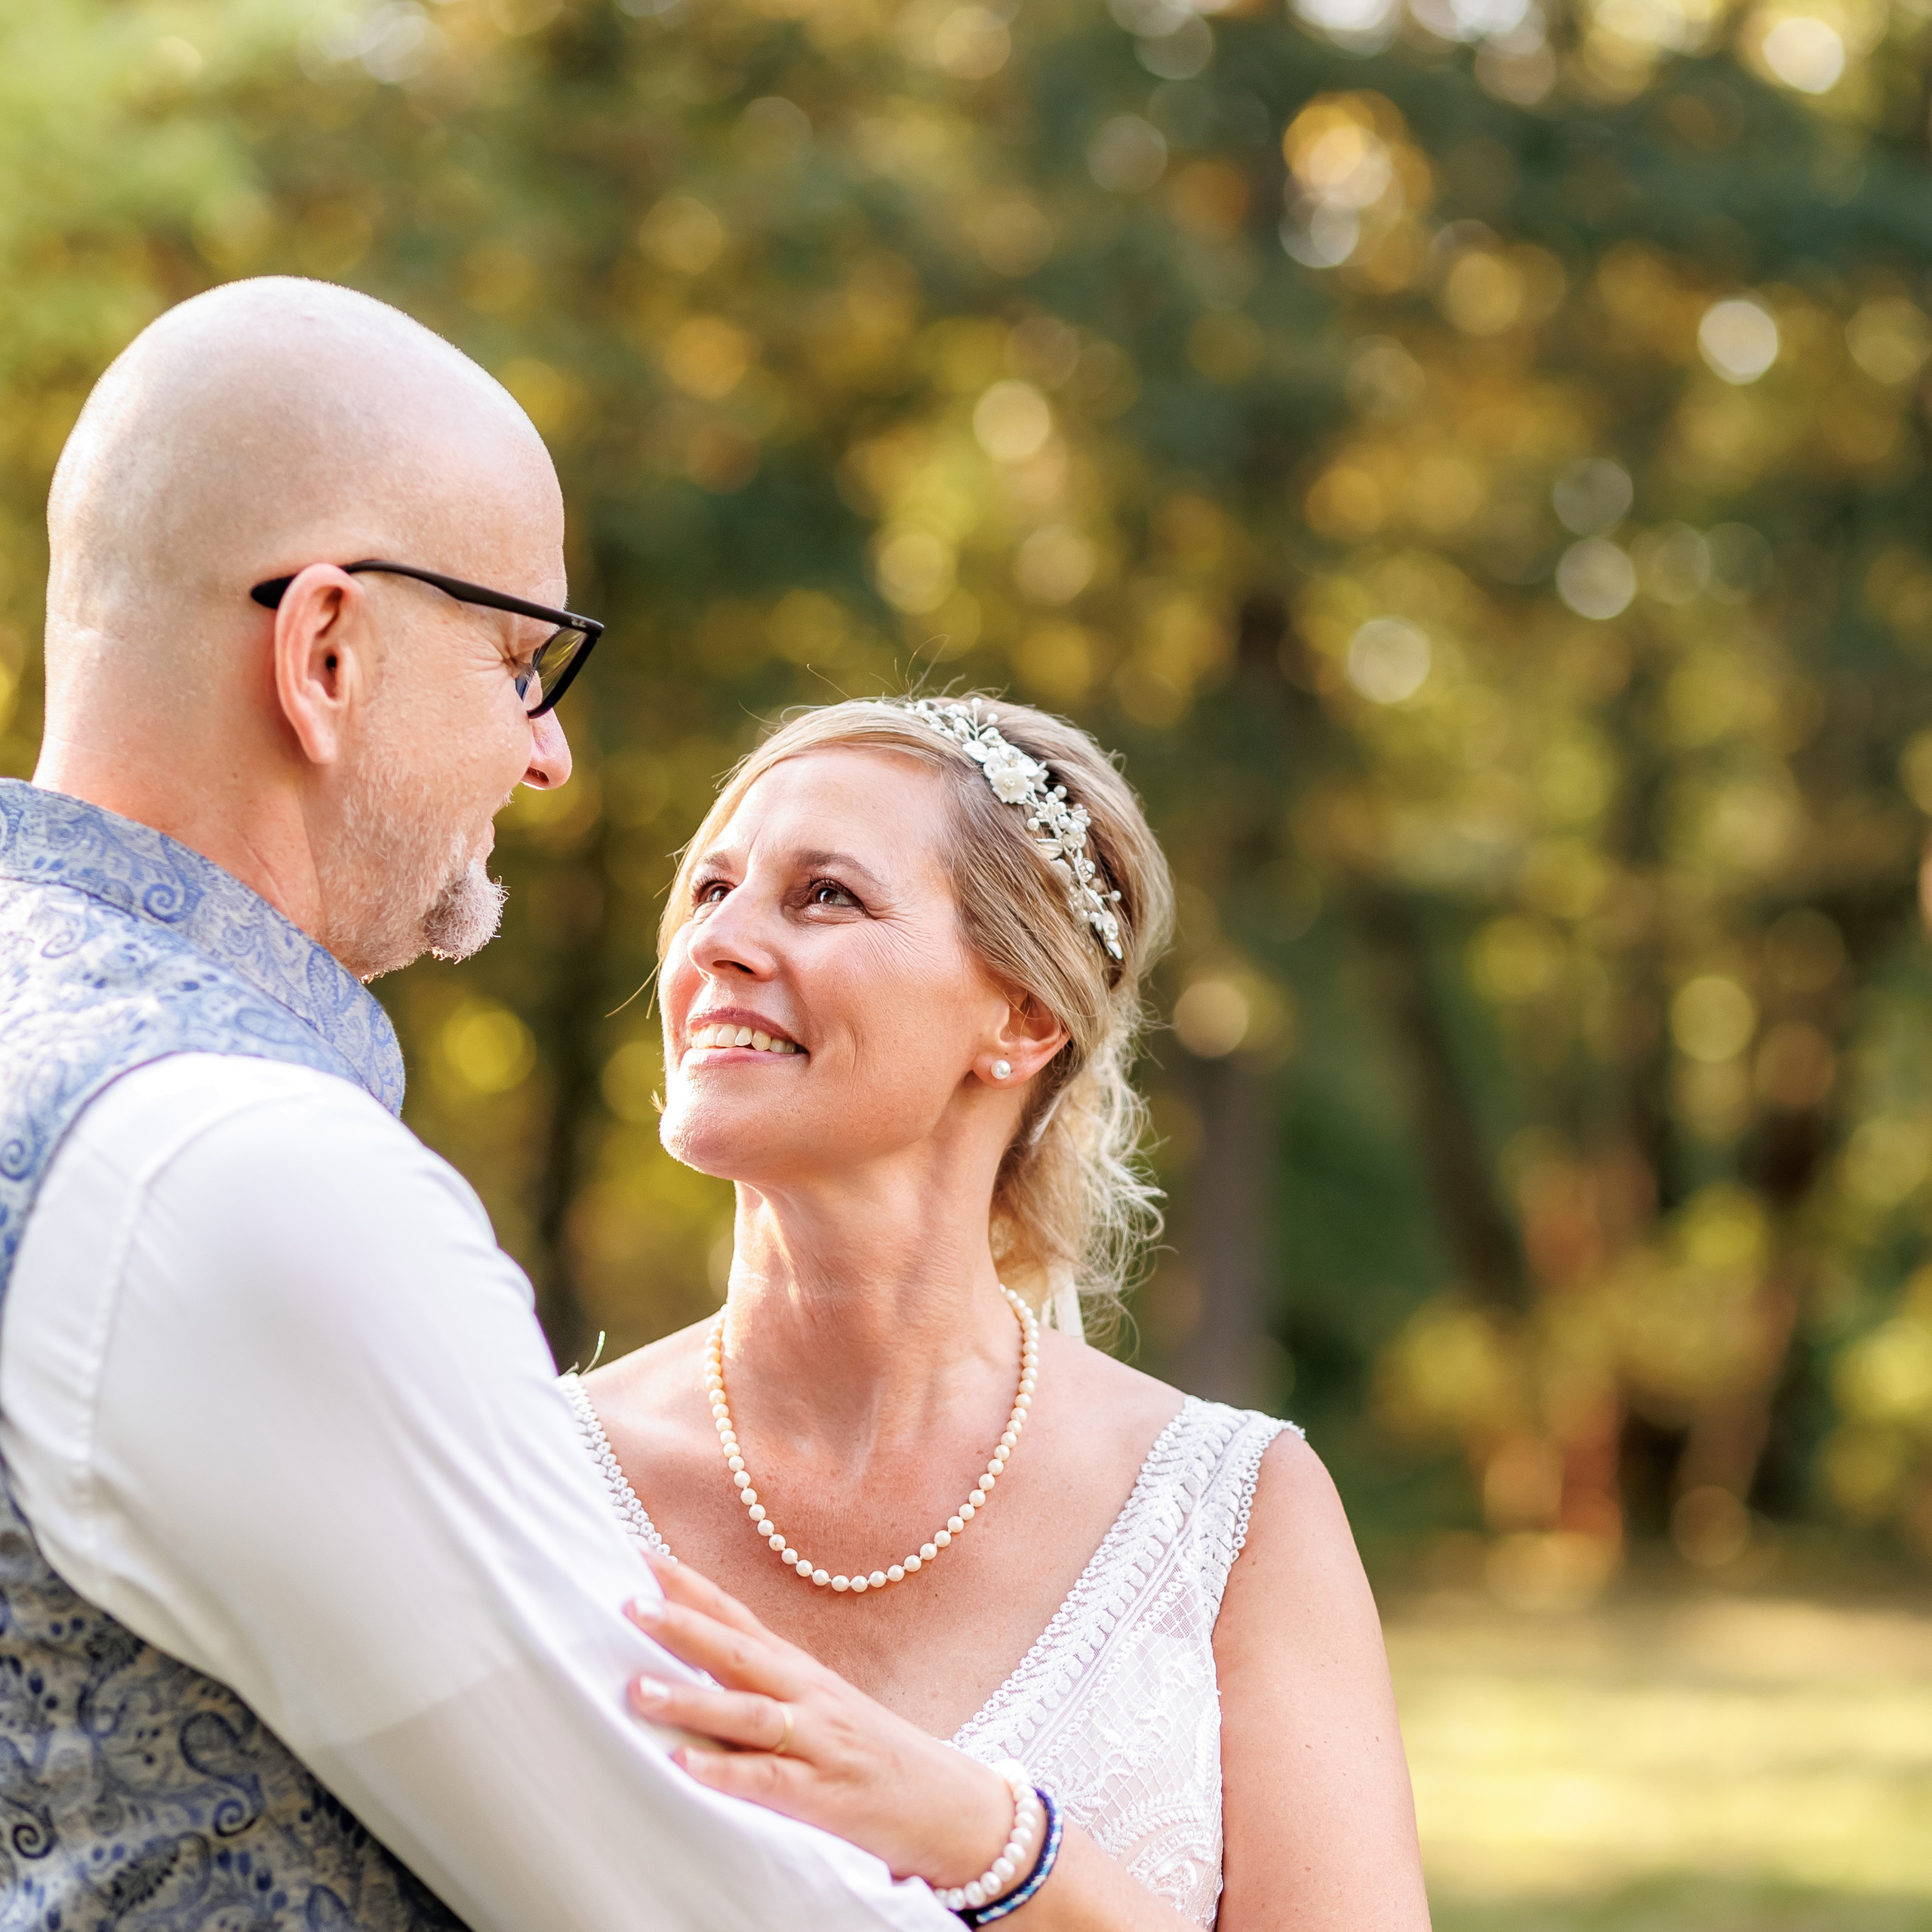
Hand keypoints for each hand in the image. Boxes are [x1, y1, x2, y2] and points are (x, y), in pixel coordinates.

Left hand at [626, 1553, 1015, 1891]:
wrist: (950, 1805)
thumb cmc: (872, 1754)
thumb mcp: (820, 1707)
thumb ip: (764, 1688)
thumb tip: (694, 1667)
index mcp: (801, 1672)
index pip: (739, 1618)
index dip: (692, 1587)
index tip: (641, 1556)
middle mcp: (807, 1695)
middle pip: (738, 1652)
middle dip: (683, 1626)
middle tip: (629, 1604)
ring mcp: (817, 1742)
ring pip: (747, 1712)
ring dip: (692, 1698)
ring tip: (638, 1690)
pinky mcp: (823, 1795)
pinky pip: (767, 1780)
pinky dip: (725, 1771)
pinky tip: (685, 1766)